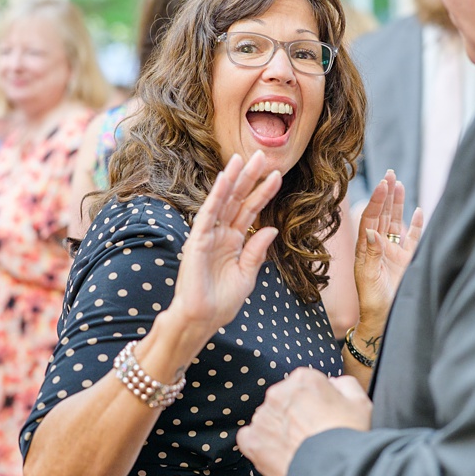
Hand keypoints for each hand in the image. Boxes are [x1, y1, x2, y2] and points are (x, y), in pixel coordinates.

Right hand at [163, 153, 283, 338]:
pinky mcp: (197, 240)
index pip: (251, 211)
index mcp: (234, 242)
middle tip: (262, 155)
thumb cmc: (221, 302)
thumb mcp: (247, 276)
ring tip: (243, 158)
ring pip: (223, 201)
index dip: (263, 193)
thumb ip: (256, 251)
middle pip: (237, 200)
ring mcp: (208, 235)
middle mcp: (221, 234)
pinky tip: (225, 178)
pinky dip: (216, 195)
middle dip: (249, 178)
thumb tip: (271, 228)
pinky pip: (208, 213)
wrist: (202, 320)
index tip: (277, 175)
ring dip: (233, 179)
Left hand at [236, 368, 371, 475]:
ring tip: (299, 448)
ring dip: (279, 429)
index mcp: (303, 380)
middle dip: (295, 414)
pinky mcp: (252, 441)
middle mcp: (278, 394)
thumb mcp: (361, 403)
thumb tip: (333, 383)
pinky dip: (259, 444)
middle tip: (313, 435)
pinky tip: (278, 454)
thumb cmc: (350, 439)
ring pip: (268, 419)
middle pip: (284, 400)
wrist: (335, 475)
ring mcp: (263, 418)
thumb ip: (344, 384)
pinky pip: (249, 437)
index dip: (316, 402)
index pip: (304, 384)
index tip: (322, 416)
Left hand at [350, 170, 424, 328]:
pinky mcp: (408, 260)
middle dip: (386, 194)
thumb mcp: (369, 278)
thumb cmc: (373, 302)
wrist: (383, 320)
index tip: (381, 185)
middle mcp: (380, 247)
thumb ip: (372, 254)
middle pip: (383, 215)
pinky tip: (417, 211)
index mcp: (367, 249)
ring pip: (396, 222)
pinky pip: (413, 238)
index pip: (371, 219)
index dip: (376, 201)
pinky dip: (415, 224)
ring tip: (399, 184)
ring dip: (398, 204)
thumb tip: (372, 231)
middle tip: (389, 174)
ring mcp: (394, 252)